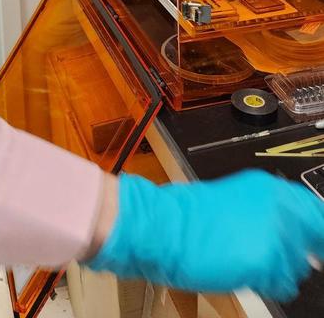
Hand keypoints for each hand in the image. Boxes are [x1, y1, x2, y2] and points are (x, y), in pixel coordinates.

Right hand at [86, 170, 323, 300]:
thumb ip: (268, 213)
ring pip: (297, 264)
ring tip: (248, 262)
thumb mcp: (236, 203)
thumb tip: (294, 233)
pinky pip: (282, 284)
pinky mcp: (265, 260)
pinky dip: (268, 285)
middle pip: (312, 238)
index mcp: (269, 187)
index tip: (316, 243)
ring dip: (279, 269)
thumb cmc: (190, 217)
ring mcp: (274, 233)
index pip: (315, 209)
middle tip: (275, 259)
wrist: (165, 227)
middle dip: (297, 252)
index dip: (317, 229)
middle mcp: (277, 206)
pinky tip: (245, 273)